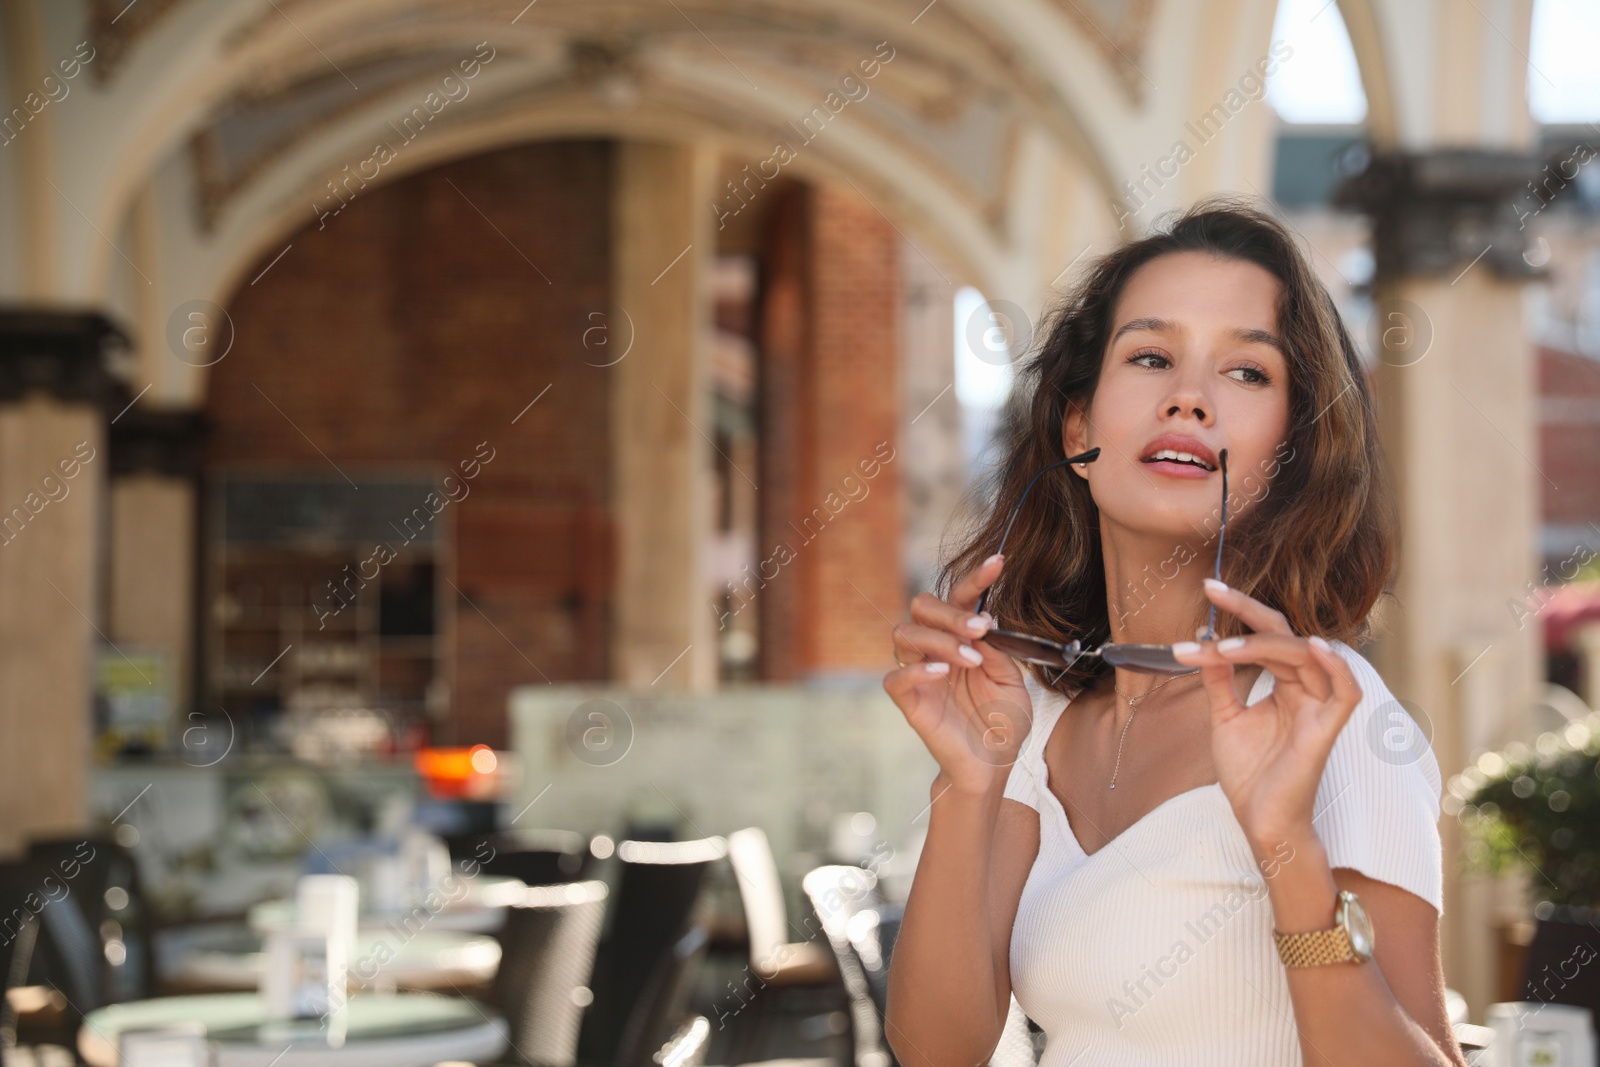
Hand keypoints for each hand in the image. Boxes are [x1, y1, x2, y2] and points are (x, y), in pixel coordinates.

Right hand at [882, 554, 1033, 796]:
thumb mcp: (1012, 682)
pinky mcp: (910, 701)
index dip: (976, 579)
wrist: (993, 765)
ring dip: (939, 640)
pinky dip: (917, 669)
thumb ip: (998, 651)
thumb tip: (985, 622)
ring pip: (905, 634)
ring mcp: (920, 674)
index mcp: (960, 638)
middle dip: (950, 612)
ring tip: (969, 659)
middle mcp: (935, 649)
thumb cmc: (1002, 722)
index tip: (999, 562)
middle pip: (922, 607)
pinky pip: (896, 677)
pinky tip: (943, 672)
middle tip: (980, 628)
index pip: (960, 600)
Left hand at [1171, 580, 1361, 850]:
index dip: (1239, 611)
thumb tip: (1205, 638)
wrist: (1258, 820)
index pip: (1266, 636)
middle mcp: (1305, 690)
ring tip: (1224, 648)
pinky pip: (1346, 691)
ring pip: (1306, 655)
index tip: (1208, 590)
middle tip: (1212, 592)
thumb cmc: (1248, 773)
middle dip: (1247, 611)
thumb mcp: (1224, 716)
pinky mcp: (1328, 730)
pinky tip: (1312, 646)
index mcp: (1285, 685)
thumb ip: (1220, 679)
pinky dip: (1334, 666)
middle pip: (1284, 635)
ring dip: (1263, 644)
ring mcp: (1319, 708)